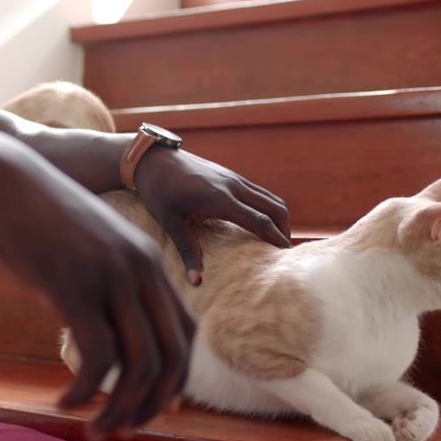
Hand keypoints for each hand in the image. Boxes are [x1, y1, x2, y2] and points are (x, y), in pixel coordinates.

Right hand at [0, 135, 195, 440]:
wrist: (3, 181)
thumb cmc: (40, 220)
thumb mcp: (90, 249)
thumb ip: (109, 285)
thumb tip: (110, 333)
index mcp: (150, 261)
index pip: (186, 333)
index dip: (178, 377)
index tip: (159, 406)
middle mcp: (141, 269)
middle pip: (173, 355)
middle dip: (154, 403)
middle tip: (124, 427)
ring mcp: (110, 277)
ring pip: (140, 363)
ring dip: (121, 408)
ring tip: (96, 427)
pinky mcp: (75, 286)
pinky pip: (97, 356)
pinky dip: (85, 391)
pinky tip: (65, 402)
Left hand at [133, 147, 290, 284]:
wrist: (153, 158)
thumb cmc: (158, 191)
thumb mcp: (170, 222)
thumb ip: (187, 251)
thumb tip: (196, 281)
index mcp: (220, 199)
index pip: (260, 221)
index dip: (277, 239)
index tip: (286, 257)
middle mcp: (233, 186)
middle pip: (275, 208)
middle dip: (285, 230)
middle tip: (285, 253)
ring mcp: (234, 178)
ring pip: (270, 198)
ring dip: (279, 218)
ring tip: (277, 240)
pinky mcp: (230, 175)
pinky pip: (259, 192)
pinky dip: (269, 208)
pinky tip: (262, 223)